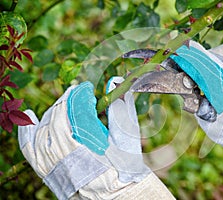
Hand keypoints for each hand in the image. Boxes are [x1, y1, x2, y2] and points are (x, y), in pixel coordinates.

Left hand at [18, 78, 160, 198]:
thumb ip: (120, 109)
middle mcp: (65, 159)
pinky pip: (30, 149)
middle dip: (64, 103)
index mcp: (87, 149)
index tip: (82, 88)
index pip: (71, 115)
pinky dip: (28, 132)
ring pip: (41, 133)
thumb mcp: (127, 138)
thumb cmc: (125, 166)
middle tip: (74, 93)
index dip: (75, 97)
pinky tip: (30, 117)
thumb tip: (114, 81)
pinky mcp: (48, 172)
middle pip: (54, 122)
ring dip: (50, 114)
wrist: (118, 192)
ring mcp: (54, 166)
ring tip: (60, 103)